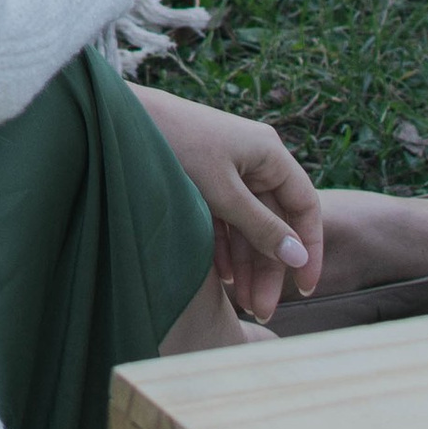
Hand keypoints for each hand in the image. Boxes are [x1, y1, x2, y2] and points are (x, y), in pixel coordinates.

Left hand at [131, 87, 323, 324]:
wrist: (118, 119)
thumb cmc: (176, 144)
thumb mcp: (222, 192)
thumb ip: (260, 227)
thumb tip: (298, 258)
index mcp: (269, 154)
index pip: (304, 206)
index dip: (309, 248)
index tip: (304, 288)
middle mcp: (254, 161)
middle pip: (274, 221)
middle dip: (269, 266)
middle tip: (262, 308)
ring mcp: (228, 169)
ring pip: (247, 224)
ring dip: (245, 263)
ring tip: (241, 301)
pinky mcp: (204, 178)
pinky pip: (223, 218)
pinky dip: (224, 246)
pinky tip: (222, 277)